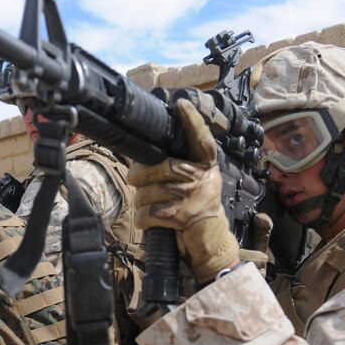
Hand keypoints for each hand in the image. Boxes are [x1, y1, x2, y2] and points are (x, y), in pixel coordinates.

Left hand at [128, 99, 238, 282]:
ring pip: (153, 191)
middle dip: (141, 174)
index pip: (202, 140)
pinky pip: (152, 213)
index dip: (192, 122)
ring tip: (142, 204)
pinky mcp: (184, 218)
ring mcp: (195, 199)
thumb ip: (179, 167)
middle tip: (133, 179)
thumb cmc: (195, 208)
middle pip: (165, 167)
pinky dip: (142, 218)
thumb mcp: (195, 183)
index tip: (181, 104)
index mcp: (207, 167)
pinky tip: (143, 220)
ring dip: (140, 201)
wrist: (211, 241)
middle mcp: (204, 179)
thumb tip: (142, 156)